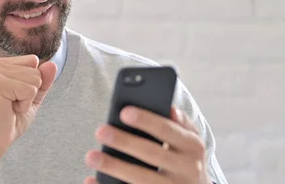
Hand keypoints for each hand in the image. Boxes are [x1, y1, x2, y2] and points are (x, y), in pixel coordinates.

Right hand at [0, 55, 56, 178]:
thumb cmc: (8, 121)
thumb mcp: (31, 97)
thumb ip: (43, 80)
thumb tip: (52, 64)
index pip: (33, 61)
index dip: (31, 84)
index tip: (13, 97)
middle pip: (35, 69)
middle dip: (30, 91)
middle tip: (10, 105)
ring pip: (35, 78)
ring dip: (27, 99)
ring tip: (9, 107)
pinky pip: (30, 90)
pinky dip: (25, 104)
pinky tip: (9, 110)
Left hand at [84, 106, 211, 183]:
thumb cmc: (185, 157)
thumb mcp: (189, 139)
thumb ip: (179, 123)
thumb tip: (169, 107)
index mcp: (193, 147)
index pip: (168, 130)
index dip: (147, 121)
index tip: (124, 112)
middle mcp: (187, 170)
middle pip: (152, 155)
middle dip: (125, 142)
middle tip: (100, 131)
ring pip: (141, 179)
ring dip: (115, 167)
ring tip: (91, 156)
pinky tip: (92, 179)